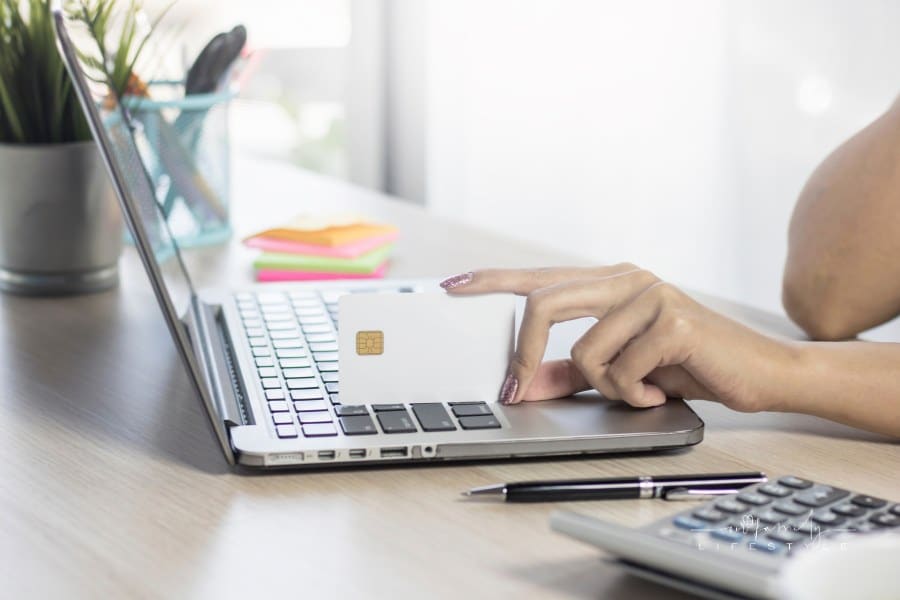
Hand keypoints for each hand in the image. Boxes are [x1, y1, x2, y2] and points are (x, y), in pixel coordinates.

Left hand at [440, 265, 798, 411]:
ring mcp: (650, 293)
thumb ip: (572, 373)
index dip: (492, 281)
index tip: (452, 286)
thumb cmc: (688, 366)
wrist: (759, 374)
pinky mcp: (672, 318)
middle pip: (545, 304)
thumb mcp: (621, 370)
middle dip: (525, 354)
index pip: (539, 278)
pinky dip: (635, 393)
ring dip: (607, 385)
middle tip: (516, 387)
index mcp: (610, 283)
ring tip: (640, 388)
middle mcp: (626, 278)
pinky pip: (621, 369)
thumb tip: (524, 383)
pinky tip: (660, 390)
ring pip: (585, 349)